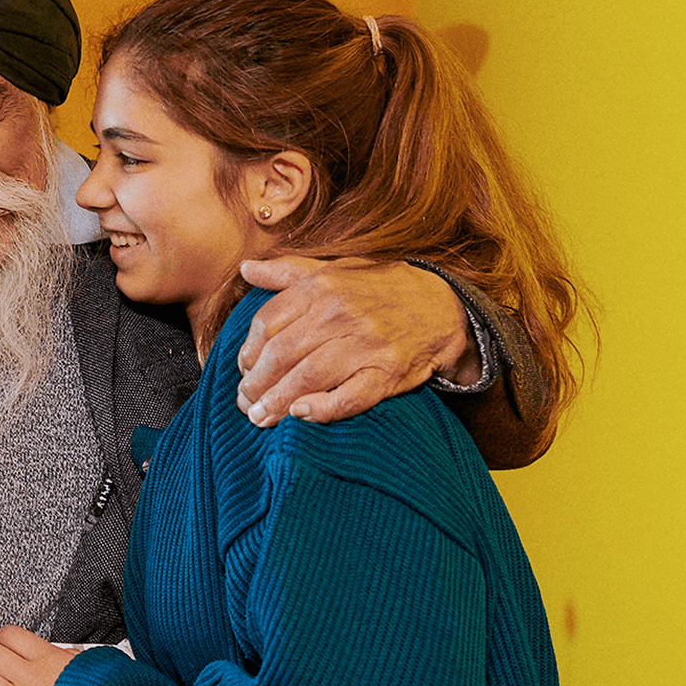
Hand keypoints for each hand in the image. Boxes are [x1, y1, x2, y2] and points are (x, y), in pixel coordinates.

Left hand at [236, 256, 474, 425]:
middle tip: (245, 402)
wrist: (442, 308)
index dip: (248, 351)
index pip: (268, 323)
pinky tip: (302, 415)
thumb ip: (288, 271)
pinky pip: (349, 397)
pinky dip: (323, 409)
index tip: (243, 369)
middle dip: (256, 384)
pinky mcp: (387, 373)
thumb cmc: (380, 290)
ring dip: (278, 402)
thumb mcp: (335, 269)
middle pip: (282, 354)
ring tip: (260, 417)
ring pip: (308, 377)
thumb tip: (246, 267)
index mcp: (322, 288)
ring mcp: (365, 345)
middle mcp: (340, 314)